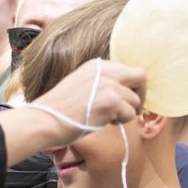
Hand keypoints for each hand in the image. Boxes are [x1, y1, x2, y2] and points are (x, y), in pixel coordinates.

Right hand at [30, 59, 145, 136]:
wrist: (46, 120)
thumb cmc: (60, 109)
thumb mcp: (81, 84)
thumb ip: (101, 82)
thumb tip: (123, 91)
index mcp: (97, 65)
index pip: (128, 69)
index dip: (131, 86)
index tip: (126, 98)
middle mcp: (105, 71)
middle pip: (140, 76)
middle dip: (140, 94)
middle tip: (132, 108)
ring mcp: (109, 85)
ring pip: (135, 100)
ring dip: (126, 112)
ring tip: (109, 118)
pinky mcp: (111, 102)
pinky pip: (130, 114)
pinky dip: (121, 122)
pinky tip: (105, 122)